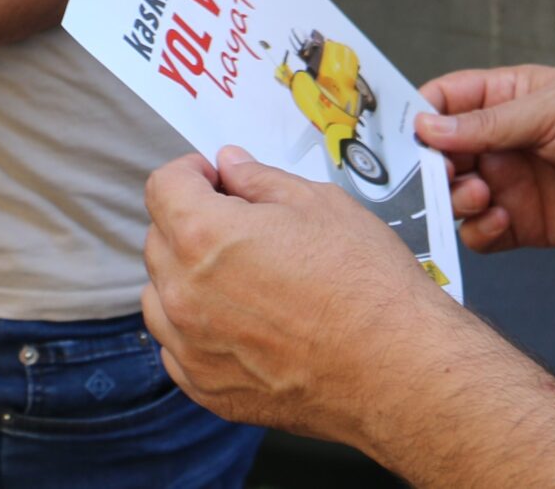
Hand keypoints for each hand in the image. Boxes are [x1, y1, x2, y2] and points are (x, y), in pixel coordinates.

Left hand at [141, 145, 470, 444]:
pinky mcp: (206, 388)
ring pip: (162, 295)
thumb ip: (261, 181)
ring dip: (189, 275)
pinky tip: (245, 320)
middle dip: (191, 220)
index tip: (217, 179)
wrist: (396, 369)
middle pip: (158, 238)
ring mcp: (191, 348)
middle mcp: (184, 294)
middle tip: (243, 224)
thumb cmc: (367, 287)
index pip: (163, 186)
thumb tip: (233, 167)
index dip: (193, 172)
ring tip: (245, 275)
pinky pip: (179, 346)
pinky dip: (199, 326)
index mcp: (205, 236)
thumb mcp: (322, 205)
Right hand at [416, 66, 554, 252]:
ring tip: (481, 195)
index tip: (407, 140)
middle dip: (432, 168)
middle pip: (440, 156)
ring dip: (456, 199)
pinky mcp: (526, 224)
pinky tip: (503, 219)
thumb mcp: (549, 109)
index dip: (420, 120)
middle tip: (444, 176)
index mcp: (503, 98)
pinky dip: (481, 230)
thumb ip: (486, 123)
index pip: (443, 103)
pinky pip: (483, 233)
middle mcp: (500, 141)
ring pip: (456, 197)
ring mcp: (511, 183)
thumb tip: (426, 126)